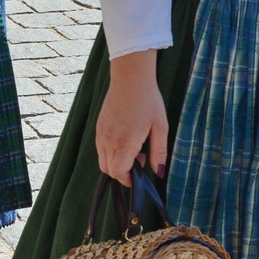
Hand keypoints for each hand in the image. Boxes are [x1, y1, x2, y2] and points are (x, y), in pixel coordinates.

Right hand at [95, 50, 168, 183]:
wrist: (130, 79)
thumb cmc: (148, 101)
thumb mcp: (160, 127)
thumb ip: (159, 152)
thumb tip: (159, 173)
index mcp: (125, 141)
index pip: (119, 172)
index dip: (129, 179)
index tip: (140, 174)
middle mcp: (108, 140)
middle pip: (108, 170)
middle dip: (123, 173)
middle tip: (140, 160)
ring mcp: (101, 133)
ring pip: (102, 161)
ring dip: (116, 163)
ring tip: (133, 149)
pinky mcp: (98, 127)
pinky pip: (100, 149)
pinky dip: (111, 153)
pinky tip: (125, 140)